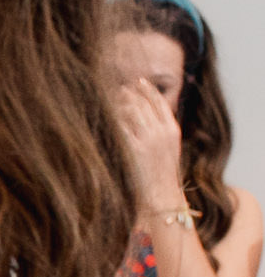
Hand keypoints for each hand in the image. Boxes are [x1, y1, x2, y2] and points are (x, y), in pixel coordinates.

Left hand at [115, 76, 185, 214]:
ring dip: (121, 102)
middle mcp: (161, 132)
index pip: (160, 101)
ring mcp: (148, 140)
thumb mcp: (169, 149)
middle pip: (144, 103)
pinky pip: (121, 126)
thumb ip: (161, 131)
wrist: (162, 195)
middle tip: (120, 89)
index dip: (148, 89)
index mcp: (172, 130)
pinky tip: (106, 115)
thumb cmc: (163, 175)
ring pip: (132, 111)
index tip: (138, 81)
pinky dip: (114, 119)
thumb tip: (150, 116)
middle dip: (131, 93)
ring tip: (111, 98)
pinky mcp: (134, 149)